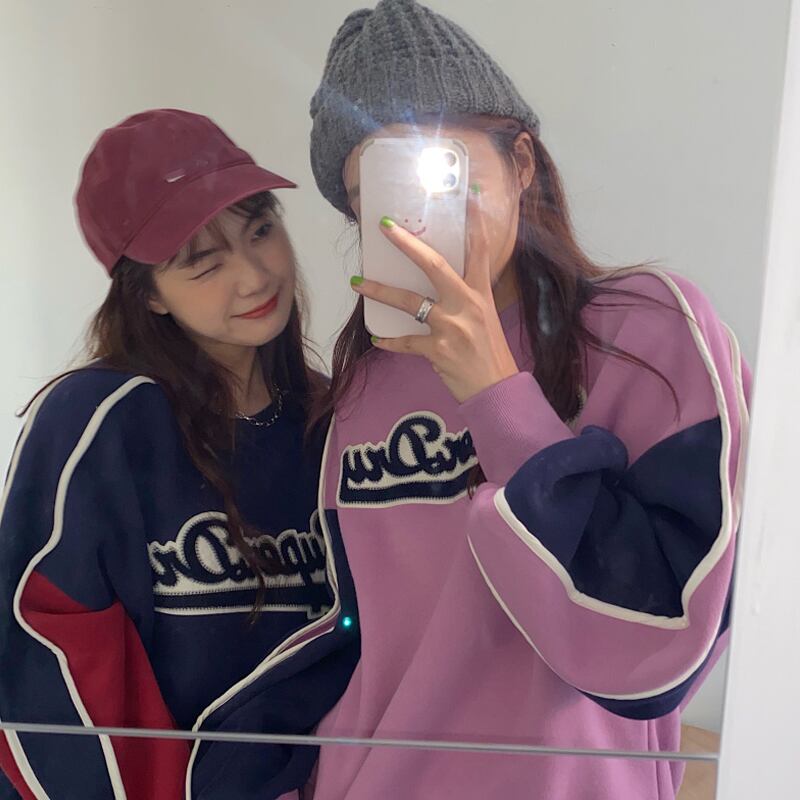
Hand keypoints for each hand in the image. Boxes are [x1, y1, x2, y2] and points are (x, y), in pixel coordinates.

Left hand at [350, 213, 518, 403]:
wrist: (497, 391)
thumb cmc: (490, 355)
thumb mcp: (485, 319)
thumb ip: (465, 300)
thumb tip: (438, 288)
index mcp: (481, 294)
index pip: (480, 251)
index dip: (475, 222)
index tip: (469, 195)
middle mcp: (466, 305)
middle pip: (434, 266)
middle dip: (407, 245)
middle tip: (385, 228)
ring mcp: (451, 327)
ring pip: (409, 302)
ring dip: (380, 291)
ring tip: (358, 283)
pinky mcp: (437, 350)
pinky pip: (405, 341)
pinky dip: (389, 341)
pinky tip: (377, 339)